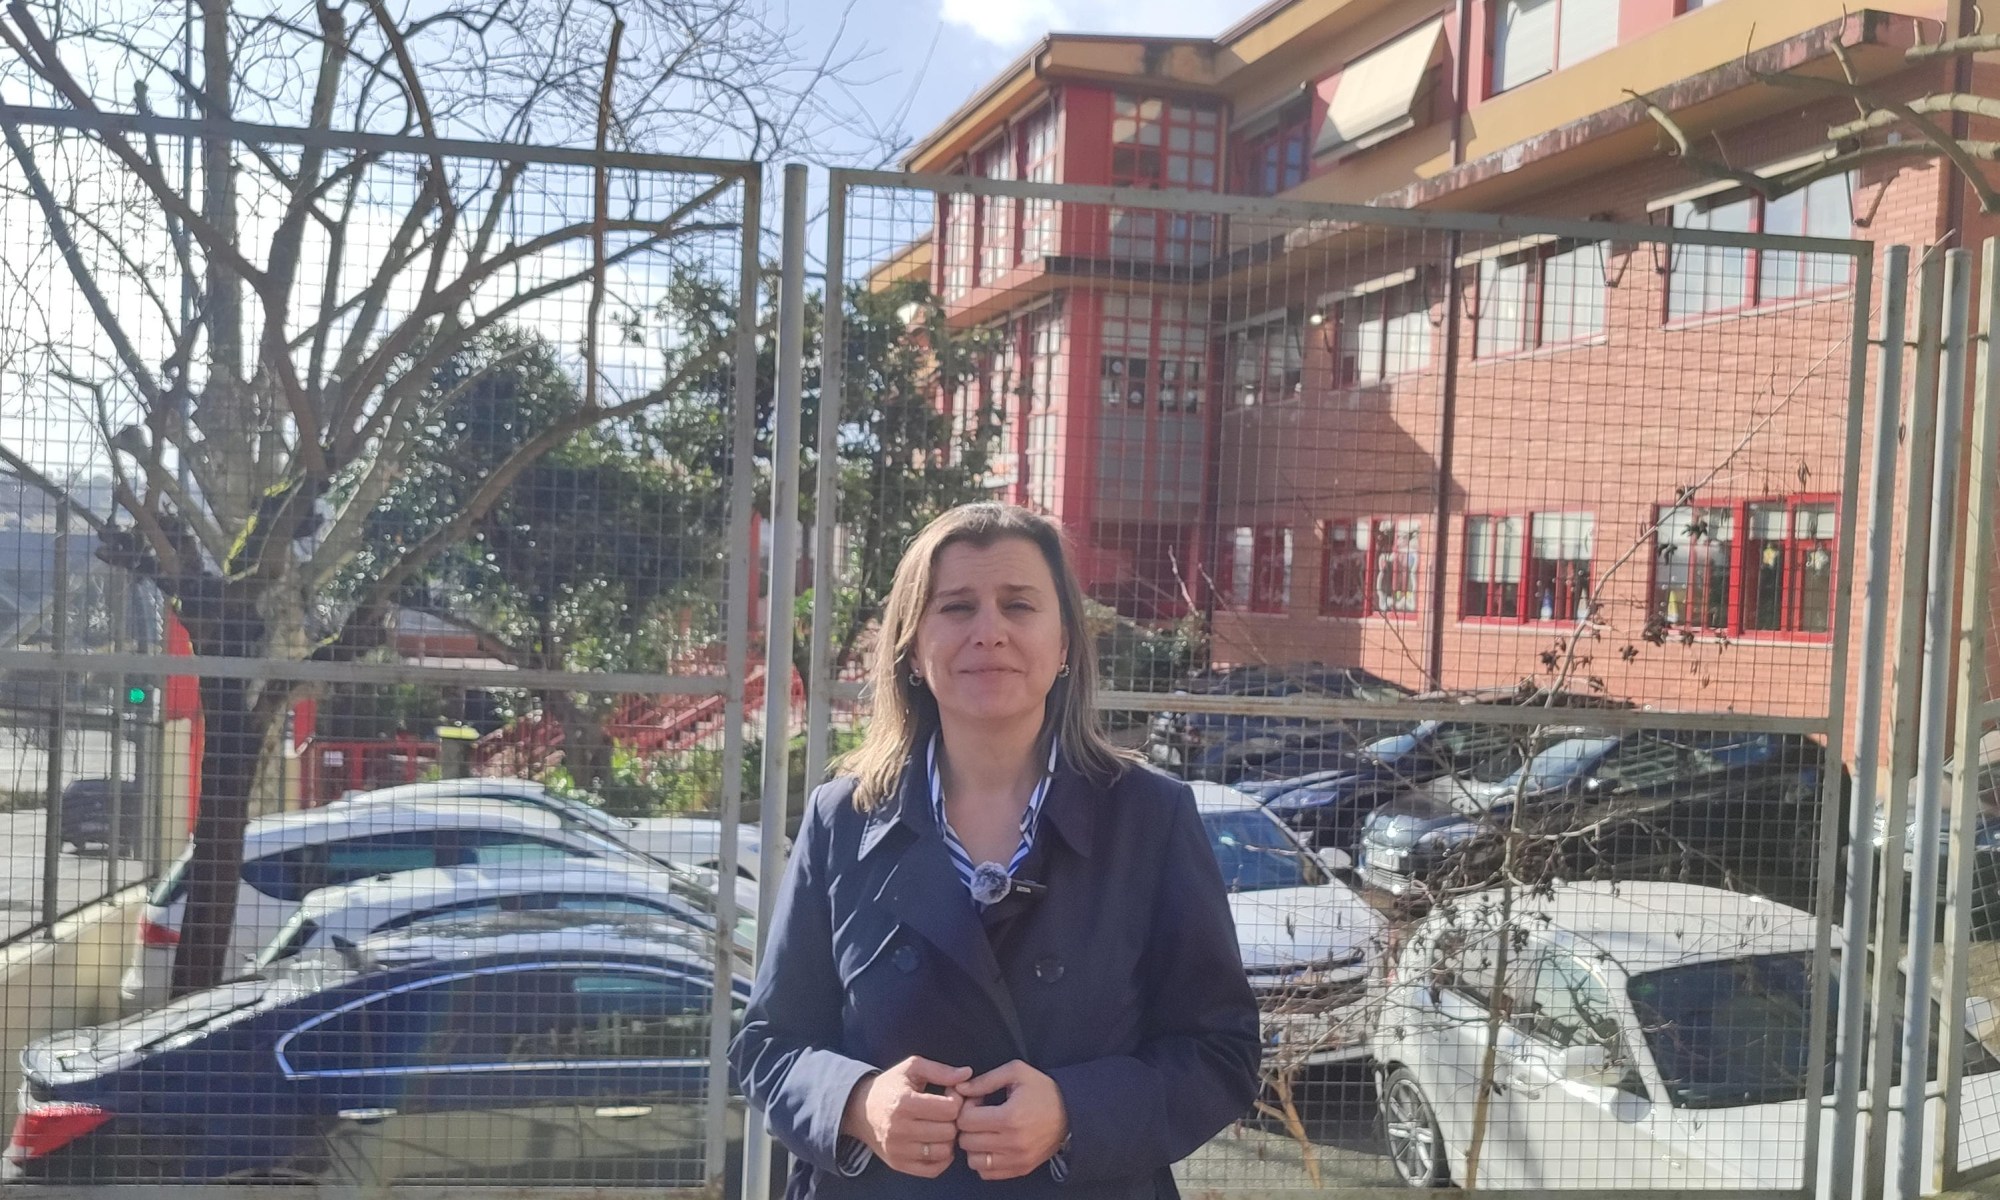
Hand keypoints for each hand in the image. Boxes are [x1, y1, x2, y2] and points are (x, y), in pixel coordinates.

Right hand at [839, 1056, 972, 1178]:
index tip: (950, 1095)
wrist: (860, 1110)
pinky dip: (941, 1158)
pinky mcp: (898, 1164)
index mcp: (904, 1103)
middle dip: (954, 1120)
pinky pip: (934, 1170)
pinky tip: (937, 1142)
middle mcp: (899, 1129)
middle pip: (949, 1131)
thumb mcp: (912, 1068)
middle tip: (947, 1112)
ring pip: (944, 1152)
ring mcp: (898, 1150)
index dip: (957, 1100)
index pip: (950, 1109)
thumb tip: (967, 1074)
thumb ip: (941, 1070)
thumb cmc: (891, 1086)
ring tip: (941, 1126)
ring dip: (948, 1139)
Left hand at [953, 1059, 1068, 1180]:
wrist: (1073, 1113)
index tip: (978, 1101)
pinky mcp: (1021, 1169)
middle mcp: (1012, 1143)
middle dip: (968, 1126)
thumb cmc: (1043, 1090)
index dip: (966, 1108)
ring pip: (974, 1161)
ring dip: (974, 1146)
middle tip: (980, 1116)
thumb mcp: (1017, 1073)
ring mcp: (1017, 1160)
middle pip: (967, 1142)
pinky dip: (984, 1161)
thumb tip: (960, 1090)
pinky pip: (987, 1174)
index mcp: (1010, 1117)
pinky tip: (992, 1146)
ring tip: (985, 1132)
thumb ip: (986, 1080)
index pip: (966, 1121)